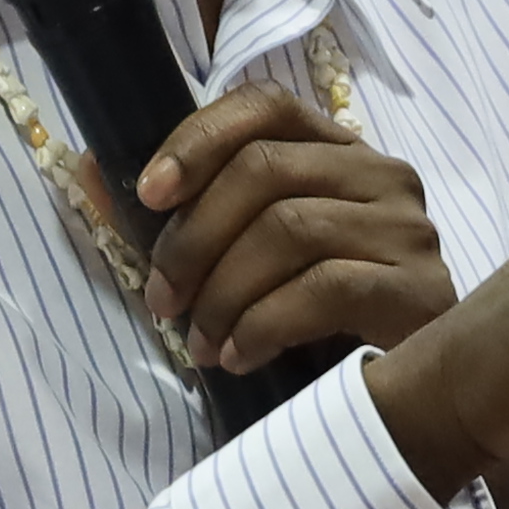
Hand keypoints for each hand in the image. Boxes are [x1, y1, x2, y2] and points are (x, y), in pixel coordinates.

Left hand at [132, 84, 454, 375]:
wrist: (418, 401)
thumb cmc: (322, 325)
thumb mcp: (248, 260)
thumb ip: (184, 216)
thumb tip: (89, 171)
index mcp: (340, 153)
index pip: (264, 108)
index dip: (198, 140)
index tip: (148, 195)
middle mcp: (382, 175)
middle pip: (265, 170)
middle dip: (194, 238)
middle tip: (162, 301)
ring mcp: (407, 230)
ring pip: (288, 229)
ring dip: (222, 293)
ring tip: (202, 344)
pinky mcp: (419, 290)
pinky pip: (323, 287)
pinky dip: (263, 324)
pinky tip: (240, 357)